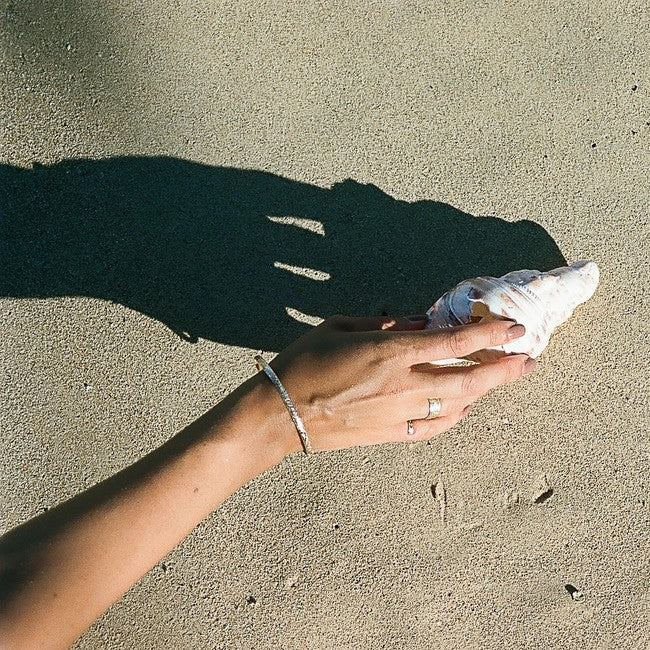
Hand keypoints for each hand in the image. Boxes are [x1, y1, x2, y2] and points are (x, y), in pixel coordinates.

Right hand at [268, 315, 535, 451]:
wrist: (280, 414)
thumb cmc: (304, 363)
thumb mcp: (340, 326)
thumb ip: (384, 322)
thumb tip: (418, 322)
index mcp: (390, 352)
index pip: (454, 342)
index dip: (491, 335)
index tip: (514, 329)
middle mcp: (403, 385)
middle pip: (469, 379)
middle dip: (504, 370)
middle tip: (527, 362)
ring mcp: (399, 414)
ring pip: (458, 406)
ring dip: (484, 393)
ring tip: (498, 381)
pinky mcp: (391, 435)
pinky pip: (435, 428)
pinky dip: (455, 417)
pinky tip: (462, 408)